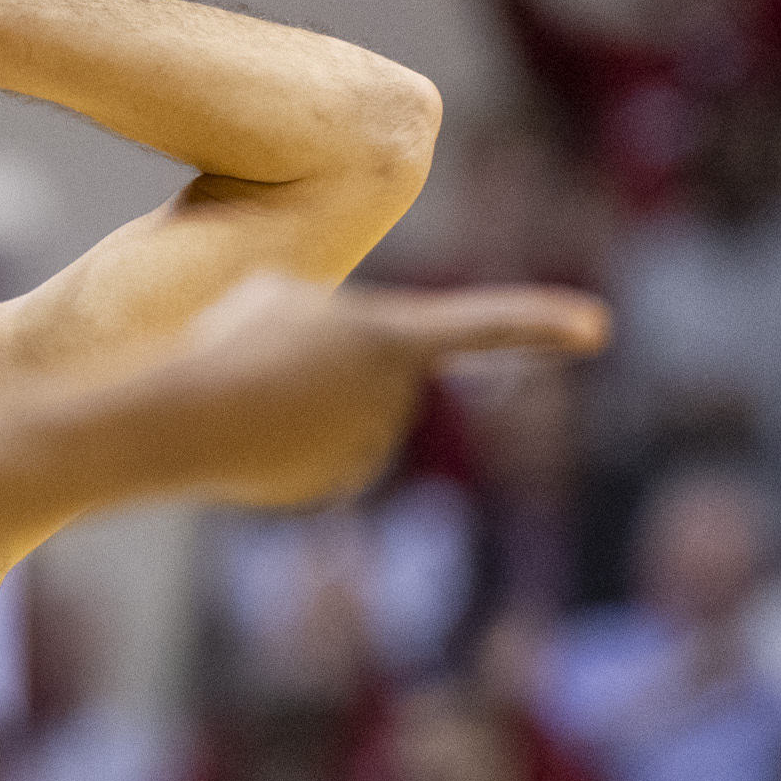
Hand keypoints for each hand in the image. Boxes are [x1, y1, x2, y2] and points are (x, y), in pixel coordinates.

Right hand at [165, 274, 606, 510]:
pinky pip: (318, 451)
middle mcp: (397, 399)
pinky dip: (285, 441)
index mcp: (396, 338)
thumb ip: (326, 318)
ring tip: (252, 391)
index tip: (598, 328)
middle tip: (268, 355)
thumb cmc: (229, 341)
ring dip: (300, 398)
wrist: (181, 421)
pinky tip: (248, 434)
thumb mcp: (276, 294)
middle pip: (376, 369)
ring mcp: (367, 448)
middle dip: (330, 361)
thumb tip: (327, 365)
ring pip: (345, 413)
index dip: (539, 322)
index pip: (483, 325)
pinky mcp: (331, 486)